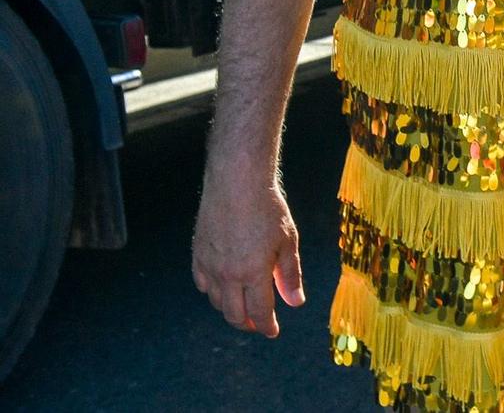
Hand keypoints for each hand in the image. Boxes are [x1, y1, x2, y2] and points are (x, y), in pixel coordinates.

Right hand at [191, 172, 304, 336]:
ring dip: (231, 310)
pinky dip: (213, 292)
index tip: (273, 332)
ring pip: (217, 302)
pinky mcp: (198, 255)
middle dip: (249, 324)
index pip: (260, 312)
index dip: (267, 326)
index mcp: (253, 273)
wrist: (236, 182)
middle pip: (235, 314)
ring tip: (245, 307)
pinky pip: (202, 284)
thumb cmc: (268, 209)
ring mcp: (210, 266)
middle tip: (260, 324)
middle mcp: (228, 275)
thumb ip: (290, 275)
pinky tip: (224, 288)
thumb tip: (295, 302)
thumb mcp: (288, 242)